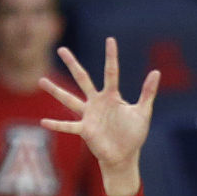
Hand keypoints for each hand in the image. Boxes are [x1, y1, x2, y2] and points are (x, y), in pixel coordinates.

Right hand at [39, 37, 158, 195]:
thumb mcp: (143, 112)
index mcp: (112, 97)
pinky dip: (57, 124)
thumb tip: (156, 72)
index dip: (111, 56)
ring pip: (69, 99)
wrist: (124, 155)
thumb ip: (148, 93)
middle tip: (61, 49)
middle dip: (73, 64)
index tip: (110, 39)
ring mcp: (89, 115)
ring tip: (40, 80)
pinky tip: (43, 122)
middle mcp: (97, 102)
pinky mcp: (85, 130)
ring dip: (56, 91)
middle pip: (83, 79)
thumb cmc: (133, 134)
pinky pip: (68, 126)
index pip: (111, 72)